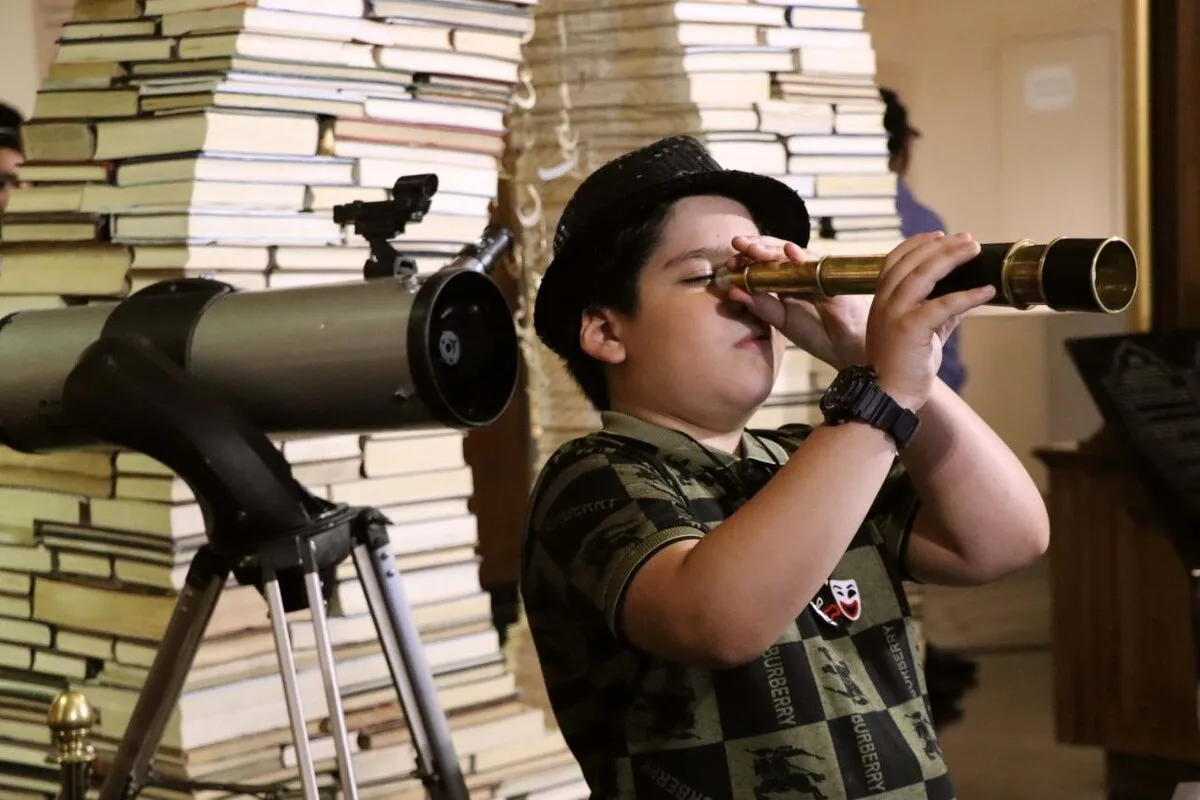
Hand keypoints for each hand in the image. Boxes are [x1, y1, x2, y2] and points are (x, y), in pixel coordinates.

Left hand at [724, 235, 869, 368]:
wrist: (848, 349)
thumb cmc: (818, 334)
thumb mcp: (782, 321)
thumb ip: (760, 306)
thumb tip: (733, 292)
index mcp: (786, 283)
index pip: (763, 264)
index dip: (746, 260)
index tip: (728, 264)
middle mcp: (800, 273)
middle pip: (775, 252)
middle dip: (755, 247)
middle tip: (737, 244)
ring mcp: (815, 272)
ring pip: (791, 253)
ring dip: (771, 248)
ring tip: (752, 248)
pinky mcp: (831, 277)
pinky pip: (815, 263)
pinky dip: (801, 256)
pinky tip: (787, 252)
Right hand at [867, 231, 995, 408]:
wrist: (886, 396)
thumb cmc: (901, 368)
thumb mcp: (918, 335)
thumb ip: (937, 315)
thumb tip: (962, 300)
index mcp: (881, 301)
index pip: (894, 260)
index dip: (917, 244)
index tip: (939, 235)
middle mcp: (884, 302)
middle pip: (912, 261)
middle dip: (941, 246)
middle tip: (966, 239)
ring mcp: (895, 313)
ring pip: (923, 274)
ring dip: (951, 258)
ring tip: (973, 250)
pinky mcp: (910, 328)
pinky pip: (943, 304)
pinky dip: (967, 295)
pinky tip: (986, 291)